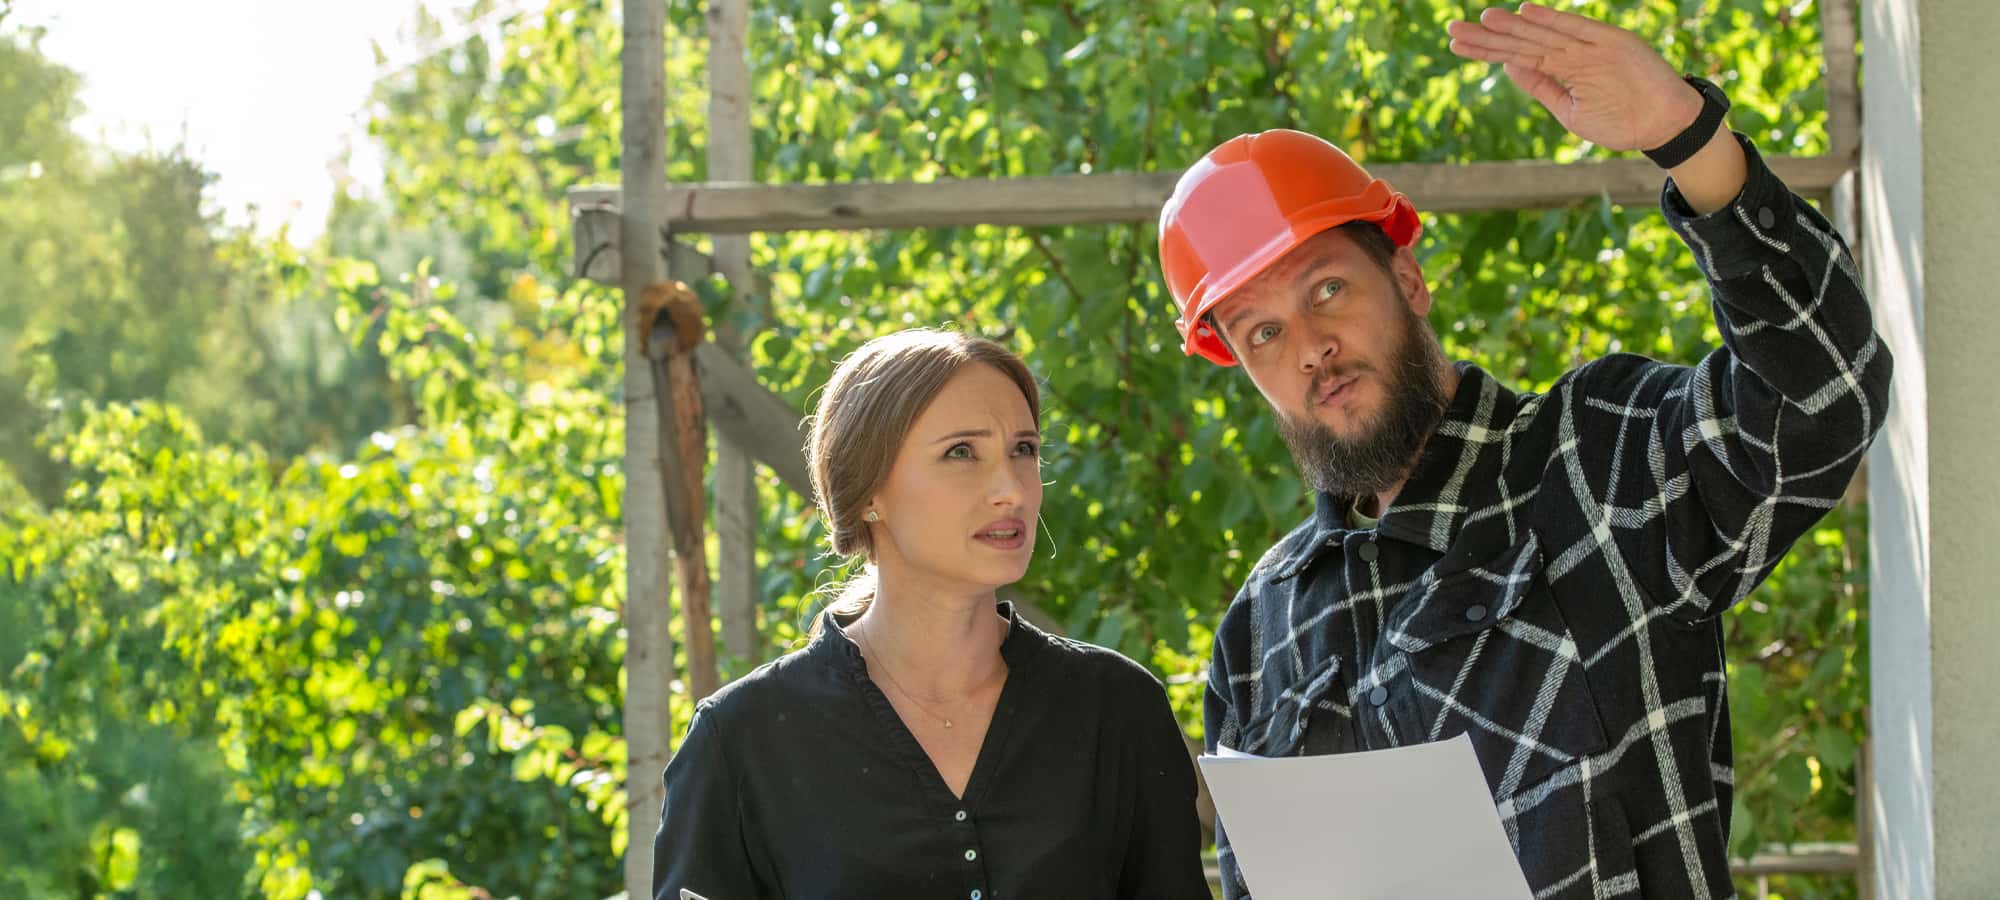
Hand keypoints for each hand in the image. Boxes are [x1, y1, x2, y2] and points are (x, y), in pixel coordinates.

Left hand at [1447, 3, 1701, 152]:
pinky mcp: (1612, 42)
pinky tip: (1527, 12)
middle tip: (1452, 29)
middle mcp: (1572, 52)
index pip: (1516, 56)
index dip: (1486, 50)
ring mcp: (1590, 46)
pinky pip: (1577, 29)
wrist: (1664, 126)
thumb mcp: (1569, 110)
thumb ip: (1542, 87)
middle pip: (1522, 42)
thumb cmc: (1620, 121)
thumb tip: (1508, 66)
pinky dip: (1553, 20)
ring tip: (1484, 19)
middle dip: (1488, 37)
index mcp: (1561, 68)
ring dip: (1514, 27)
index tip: (1455, 44)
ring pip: (1544, 35)